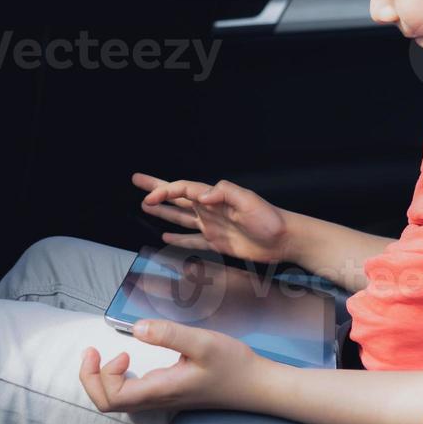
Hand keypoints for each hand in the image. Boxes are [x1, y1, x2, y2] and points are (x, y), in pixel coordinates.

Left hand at [79, 320, 268, 413]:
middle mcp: (158, 400)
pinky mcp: (170, 395)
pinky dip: (120, 380)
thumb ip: (169, 334)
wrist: (257, 386)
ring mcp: (163, 400)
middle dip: (92, 379)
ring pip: (120, 402)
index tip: (111, 351)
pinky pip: (133, 396)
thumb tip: (136, 329)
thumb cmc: (233, 365)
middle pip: (108, 404)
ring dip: (105, 380)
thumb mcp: (203, 342)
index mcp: (160, 390)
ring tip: (114, 355)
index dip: (98, 376)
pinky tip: (132, 362)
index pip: (111, 398)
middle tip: (94, 352)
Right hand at [132, 173, 289, 264]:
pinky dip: (178, 237)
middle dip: (157, 189)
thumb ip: (225, 194)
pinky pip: (192, 239)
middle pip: (177, 197)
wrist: (284, 239)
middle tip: (137, 181)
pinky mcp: (217, 242)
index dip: (164, 191)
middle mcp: (210, 209)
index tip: (149, 197)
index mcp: (215, 197)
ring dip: (163, 211)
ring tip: (145, 205)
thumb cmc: (270, 219)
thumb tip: (202, 195)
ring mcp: (212, 226)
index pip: (183, 190)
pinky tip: (166, 234)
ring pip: (180, 216)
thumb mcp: (249, 202)